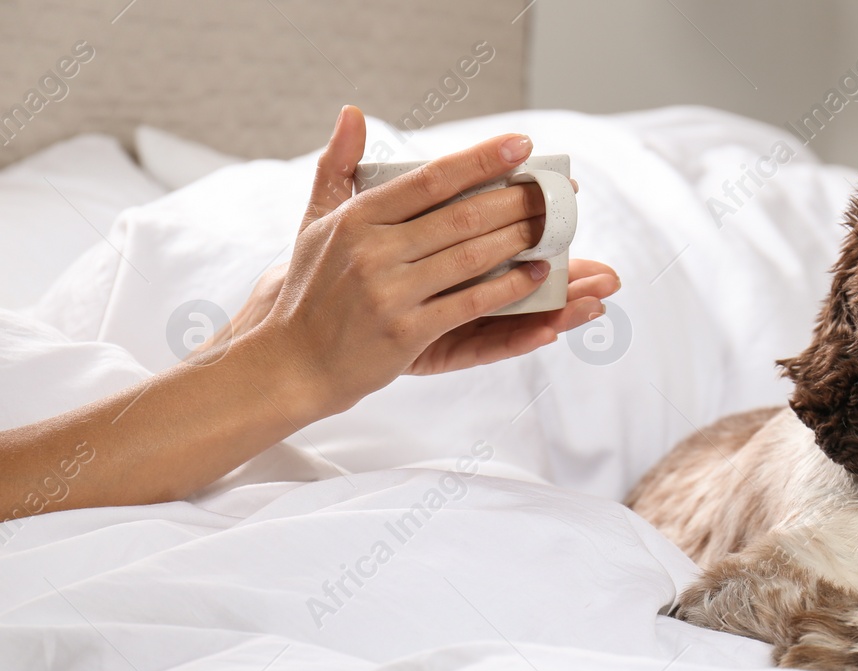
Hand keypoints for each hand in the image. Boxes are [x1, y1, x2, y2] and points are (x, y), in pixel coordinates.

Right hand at [248, 106, 619, 418]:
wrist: (288, 360)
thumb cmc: (309, 290)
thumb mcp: (316, 222)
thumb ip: (338, 168)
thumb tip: (352, 113)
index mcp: (358, 218)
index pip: (431, 179)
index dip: (481, 160)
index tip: (522, 145)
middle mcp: (373, 251)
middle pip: (461, 216)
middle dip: (517, 200)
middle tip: (558, 191)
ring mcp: (389, 292)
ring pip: (471, 258)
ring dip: (520, 241)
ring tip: (555, 228)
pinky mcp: (404, 332)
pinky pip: (469, 305)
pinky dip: (508, 289)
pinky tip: (537, 276)